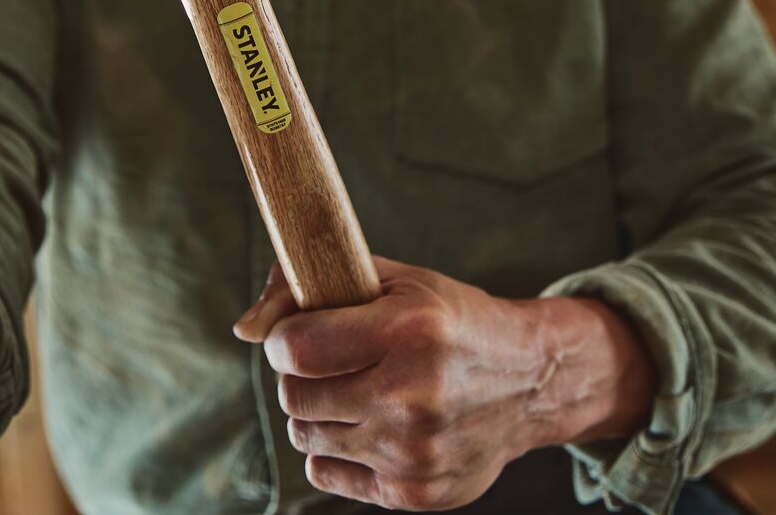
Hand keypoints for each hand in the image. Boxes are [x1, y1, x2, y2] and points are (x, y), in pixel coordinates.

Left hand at [233, 257, 655, 509]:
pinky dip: (338, 450)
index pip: (295, 349)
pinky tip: (371, 425)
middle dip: (302, 376)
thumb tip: (244, 329)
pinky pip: (327, 474)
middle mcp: (412, 397)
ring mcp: (413, 452)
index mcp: (410, 331)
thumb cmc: (454, 322)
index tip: (298, 336)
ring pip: (307, 437)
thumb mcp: (399, 282)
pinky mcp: (414, 493)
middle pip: (295, 397)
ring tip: (358, 391)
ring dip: (320, 413)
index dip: (284, 340)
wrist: (532, 382)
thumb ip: (316, 286)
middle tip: (333, 362)